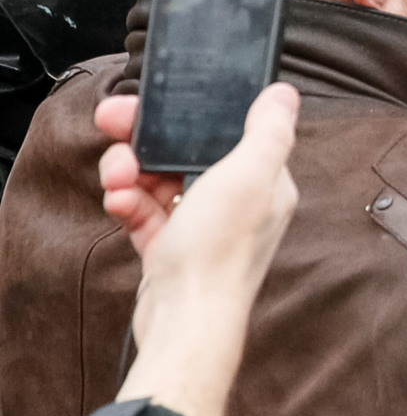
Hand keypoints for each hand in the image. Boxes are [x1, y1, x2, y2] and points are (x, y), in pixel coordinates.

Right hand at [96, 84, 301, 415]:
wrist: (184, 322)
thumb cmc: (219, 253)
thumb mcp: (248, 177)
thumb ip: (268, 131)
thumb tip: (284, 94)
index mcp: (264, 181)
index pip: (227, 130)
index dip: (190, 115)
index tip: (153, 104)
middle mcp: (238, 201)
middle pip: (186, 152)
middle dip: (146, 140)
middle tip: (113, 126)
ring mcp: (203, 226)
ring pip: (159, 179)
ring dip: (130, 171)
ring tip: (118, 177)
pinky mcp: (172, 248)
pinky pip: (145, 212)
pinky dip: (128, 203)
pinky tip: (119, 203)